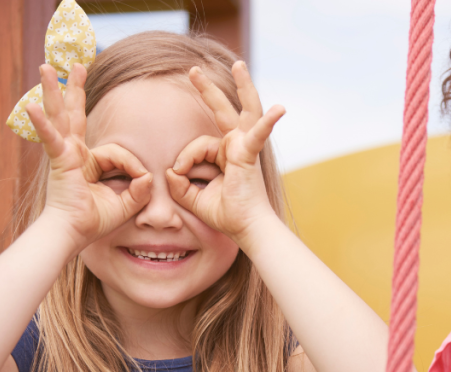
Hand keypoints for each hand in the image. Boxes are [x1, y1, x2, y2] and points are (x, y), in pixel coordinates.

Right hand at [26, 63, 151, 249]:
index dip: (133, 166)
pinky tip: (32, 106)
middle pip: (73, 114)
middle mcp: (73, 153)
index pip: (117, 151)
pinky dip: (42, 123)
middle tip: (75, 65)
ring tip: (47, 67)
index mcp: (87, 162)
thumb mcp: (125, 204)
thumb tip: (149, 177)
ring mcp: (63, 153)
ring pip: (60, 116)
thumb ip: (140, 190)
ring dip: (54, 90)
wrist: (72, 233)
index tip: (141, 181)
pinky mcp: (58, 160)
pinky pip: (51, 138)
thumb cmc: (93, 221)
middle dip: (74, 89)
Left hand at [166, 62, 284, 244]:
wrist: (246, 228)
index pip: (197, 145)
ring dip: (243, 85)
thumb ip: (180, 183)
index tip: (179, 175)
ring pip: (241, 111)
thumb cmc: (227, 215)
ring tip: (238, 64)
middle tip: (193, 70)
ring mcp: (245, 146)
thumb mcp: (193, 197)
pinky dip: (267, 122)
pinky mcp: (251, 153)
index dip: (184, 160)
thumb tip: (170, 169)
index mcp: (225, 154)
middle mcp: (236, 146)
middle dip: (209, 89)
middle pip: (224, 110)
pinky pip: (258, 133)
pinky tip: (279, 109)